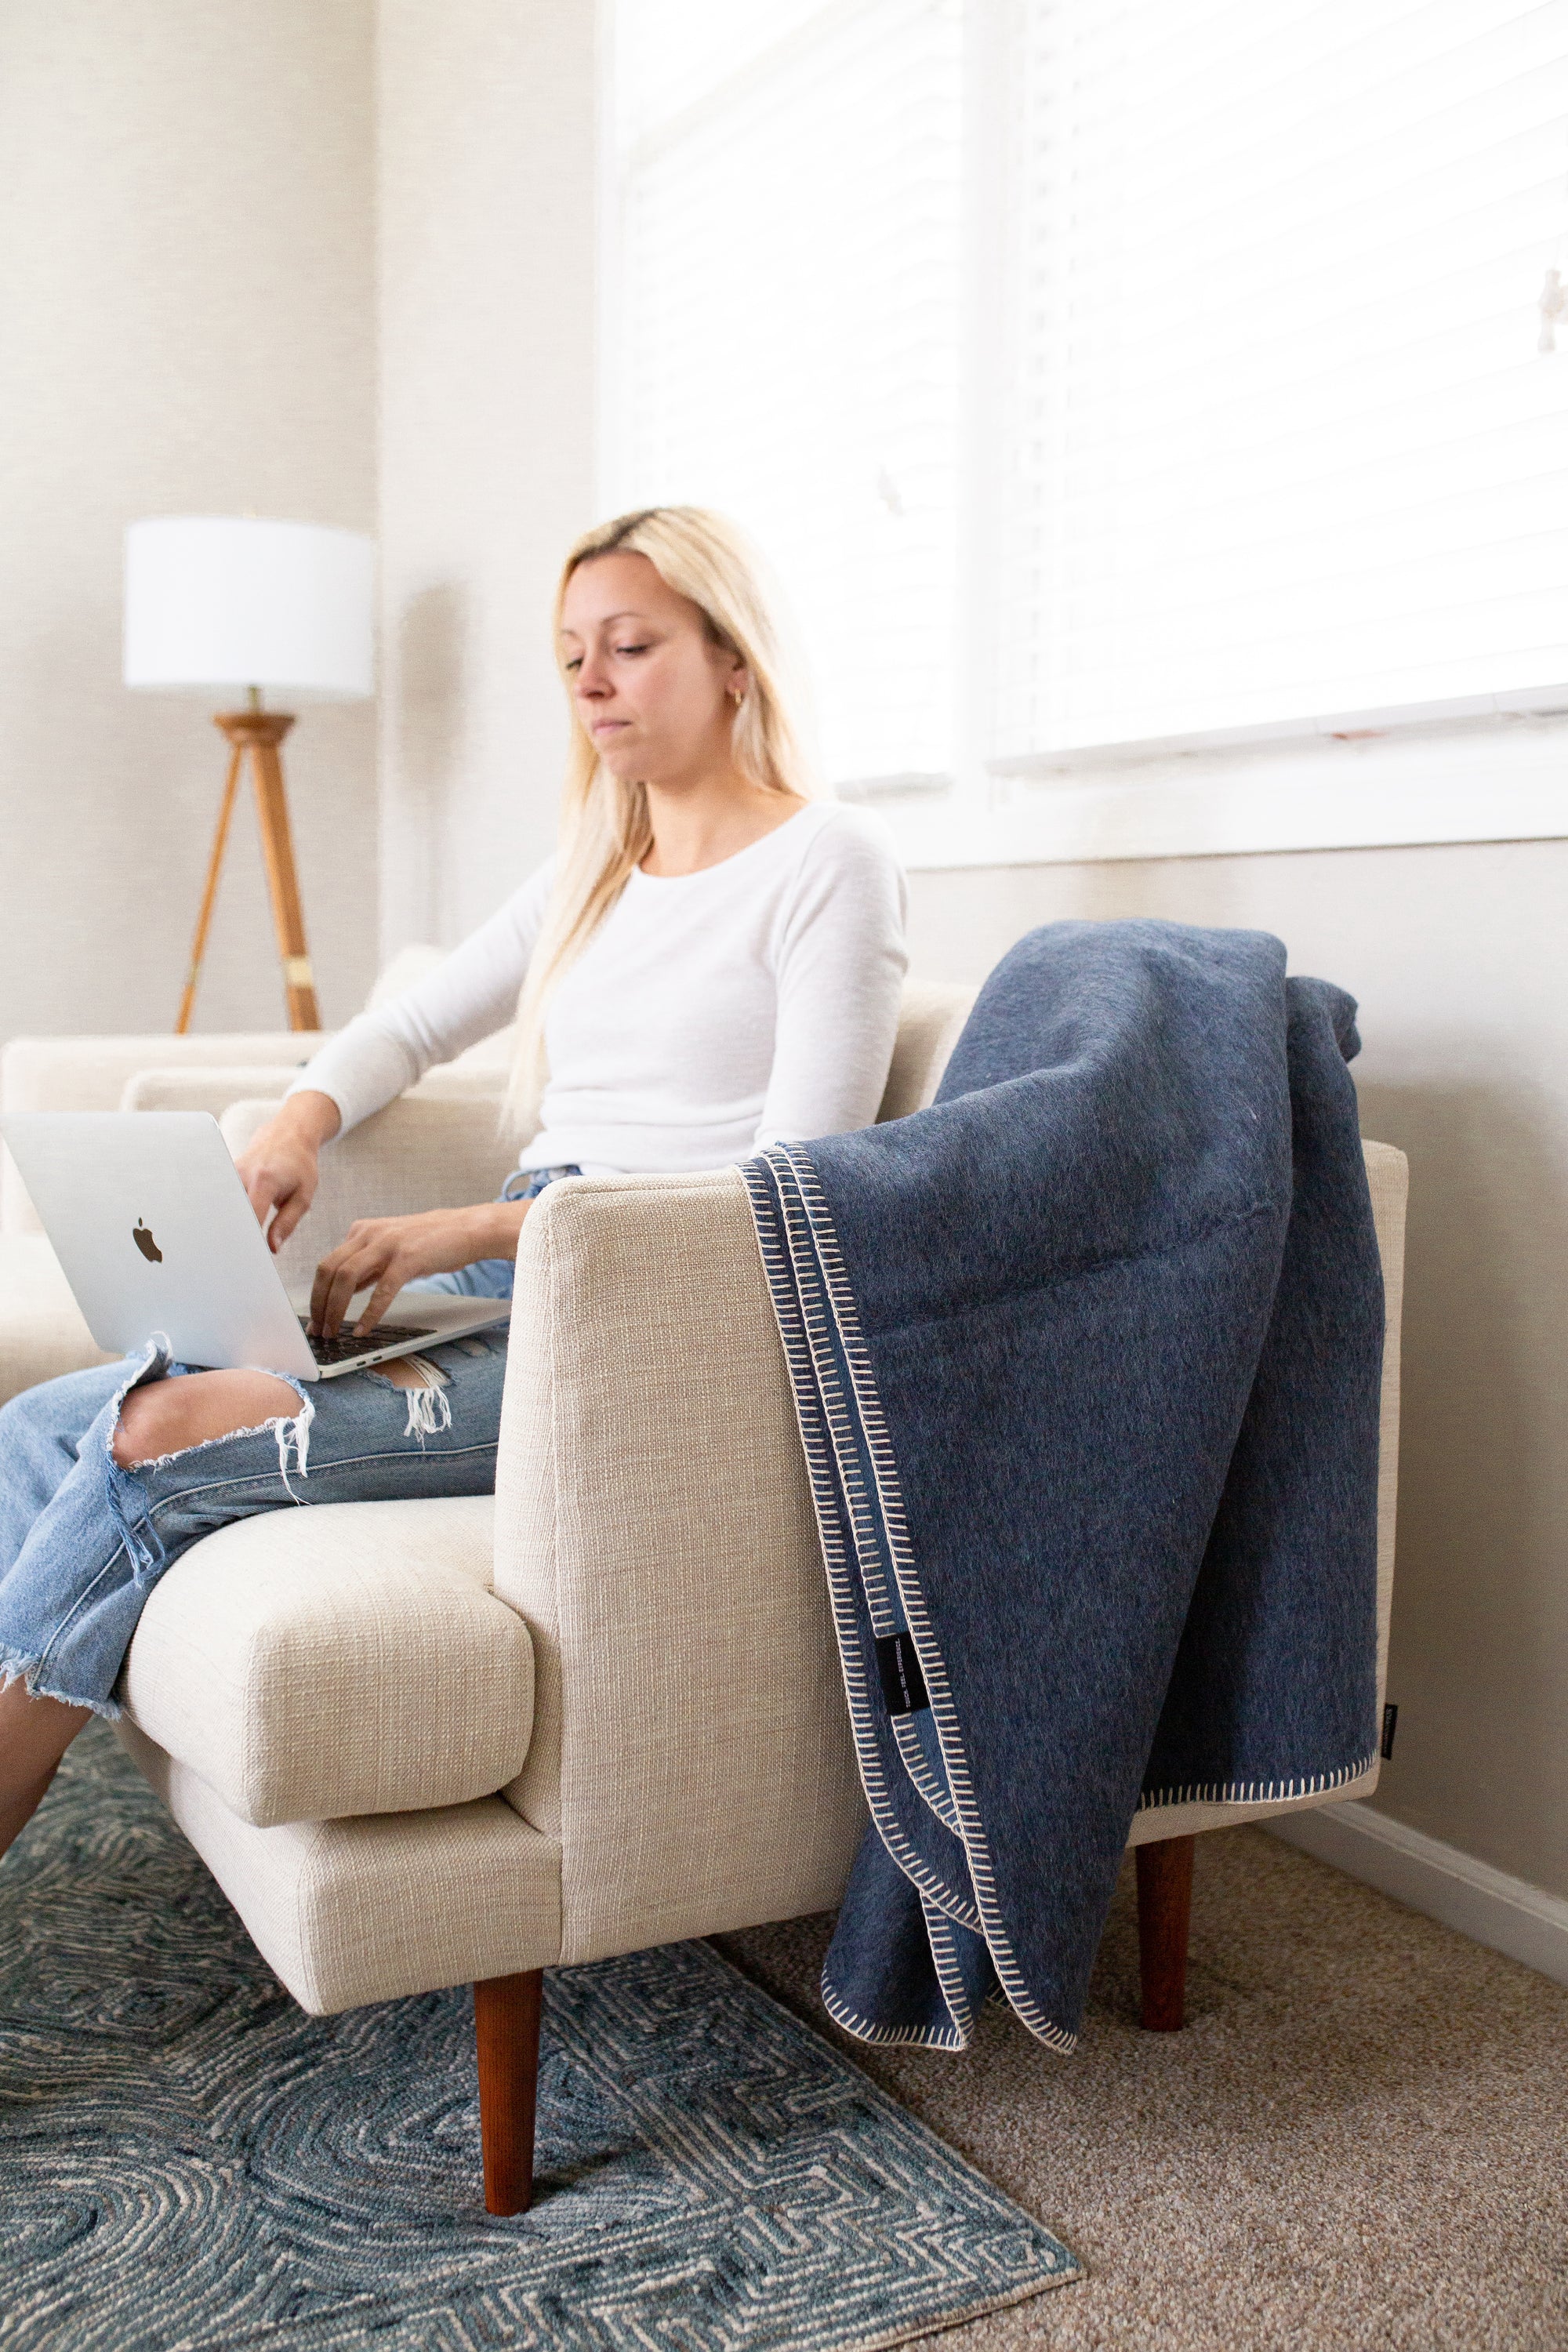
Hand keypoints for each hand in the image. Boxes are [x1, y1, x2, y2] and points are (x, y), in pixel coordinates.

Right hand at [234, 1092, 340, 1250]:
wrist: (288, 1133)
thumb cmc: (300, 1166)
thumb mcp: (303, 1196)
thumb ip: (287, 1223)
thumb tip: (272, 1248)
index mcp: (264, 1180)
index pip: (250, 1217)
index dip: (247, 1239)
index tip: (247, 1258)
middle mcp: (241, 1175)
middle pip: (228, 1213)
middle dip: (228, 1236)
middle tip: (229, 1259)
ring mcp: (229, 1172)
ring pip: (220, 1206)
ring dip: (223, 1224)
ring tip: (220, 1247)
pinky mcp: (224, 1173)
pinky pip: (220, 1197)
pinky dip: (222, 1212)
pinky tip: (222, 1227)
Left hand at [309, 1200, 529, 1336]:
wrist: (467, 1229)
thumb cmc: (431, 1242)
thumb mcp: (390, 1249)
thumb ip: (367, 1267)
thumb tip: (343, 1292)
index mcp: (362, 1231)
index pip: (327, 1264)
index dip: (315, 1294)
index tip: (314, 1319)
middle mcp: (369, 1234)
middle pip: (328, 1270)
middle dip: (319, 1304)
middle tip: (319, 1330)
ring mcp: (388, 1245)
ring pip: (346, 1278)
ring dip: (335, 1309)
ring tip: (335, 1332)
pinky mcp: (407, 1258)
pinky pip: (381, 1290)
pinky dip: (369, 1313)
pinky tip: (364, 1329)